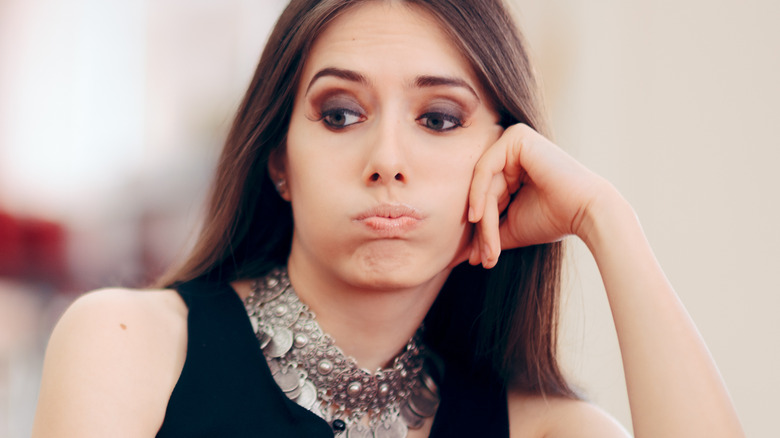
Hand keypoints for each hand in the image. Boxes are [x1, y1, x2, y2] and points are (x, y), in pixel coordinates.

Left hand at [465, 124, 610, 267]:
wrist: (587, 213)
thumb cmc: (553, 220)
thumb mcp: (511, 227)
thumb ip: (487, 235)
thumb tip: (461, 256)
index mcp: (512, 167)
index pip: (485, 196)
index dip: (480, 229)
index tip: (475, 258)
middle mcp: (512, 150)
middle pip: (482, 191)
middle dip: (481, 228)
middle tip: (481, 258)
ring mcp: (514, 140)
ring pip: (482, 184)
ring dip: (482, 219)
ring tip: (487, 248)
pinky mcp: (516, 137)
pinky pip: (485, 168)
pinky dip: (479, 195)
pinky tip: (478, 218)